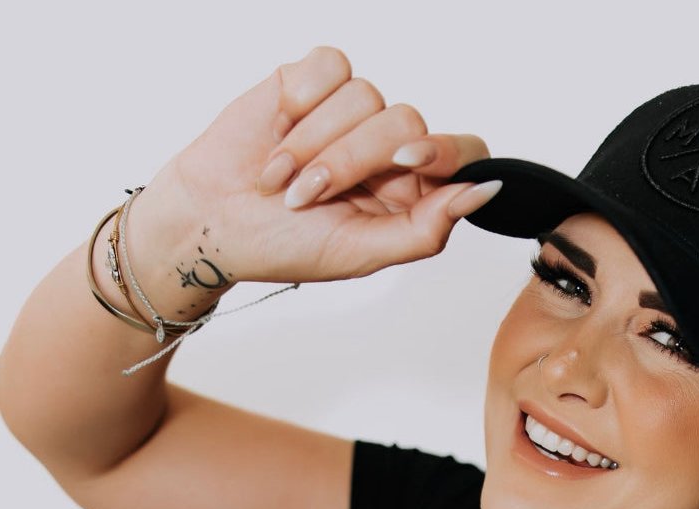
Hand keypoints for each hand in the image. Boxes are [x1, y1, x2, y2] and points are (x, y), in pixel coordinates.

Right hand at [137, 45, 496, 287]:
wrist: (213, 220)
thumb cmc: (286, 246)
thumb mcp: (362, 253)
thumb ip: (428, 229)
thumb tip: (484, 191)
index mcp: (412, 191)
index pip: (462, 152)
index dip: (444, 150)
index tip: (409, 161)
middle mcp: (388, 148)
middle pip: (408, 123)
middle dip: (350, 163)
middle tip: (306, 197)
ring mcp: (352, 111)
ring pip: (367, 96)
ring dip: (313, 145)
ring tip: (281, 180)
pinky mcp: (313, 79)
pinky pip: (332, 66)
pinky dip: (301, 102)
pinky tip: (277, 132)